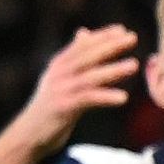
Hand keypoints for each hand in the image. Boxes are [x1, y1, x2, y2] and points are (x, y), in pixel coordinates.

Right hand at [21, 25, 137, 145]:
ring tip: (134, 65)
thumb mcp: (61, 77)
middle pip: (87, 56)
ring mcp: (60, 90)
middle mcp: (58, 74)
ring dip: (113, 70)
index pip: (82, 46)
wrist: (29, 133)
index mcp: (59, 65)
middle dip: (110, 46)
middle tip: (132, 38)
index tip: (122, 29)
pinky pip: (88, 100)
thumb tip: (84, 32)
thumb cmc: (50, 105)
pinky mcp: (63, 107)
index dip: (101, 36)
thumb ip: (75, 57)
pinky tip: (123, 98)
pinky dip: (105, 97)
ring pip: (90, 77)